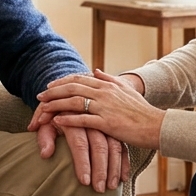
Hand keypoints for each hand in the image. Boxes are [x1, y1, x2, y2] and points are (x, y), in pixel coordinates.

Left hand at [31, 102, 129, 192]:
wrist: (68, 94)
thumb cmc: (54, 114)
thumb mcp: (46, 123)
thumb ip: (45, 138)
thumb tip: (46, 155)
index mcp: (72, 114)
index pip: (79, 143)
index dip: (82, 163)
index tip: (84, 182)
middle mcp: (91, 115)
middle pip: (99, 146)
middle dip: (100, 169)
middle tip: (98, 189)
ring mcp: (104, 119)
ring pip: (113, 146)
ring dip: (113, 167)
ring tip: (111, 187)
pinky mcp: (113, 125)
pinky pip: (121, 144)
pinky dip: (123, 161)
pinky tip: (123, 177)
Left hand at [37, 69, 165, 149]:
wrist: (156, 125)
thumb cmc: (141, 110)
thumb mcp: (126, 90)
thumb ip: (109, 79)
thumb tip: (95, 70)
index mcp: (107, 85)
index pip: (79, 79)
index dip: (62, 82)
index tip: (49, 85)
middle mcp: (104, 93)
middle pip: (72, 89)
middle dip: (53, 92)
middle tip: (40, 96)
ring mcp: (105, 108)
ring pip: (74, 103)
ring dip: (56, 105)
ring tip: (43, 109)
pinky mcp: (107, 123)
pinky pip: (83, 120)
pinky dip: (68, 120)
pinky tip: (57, 122)